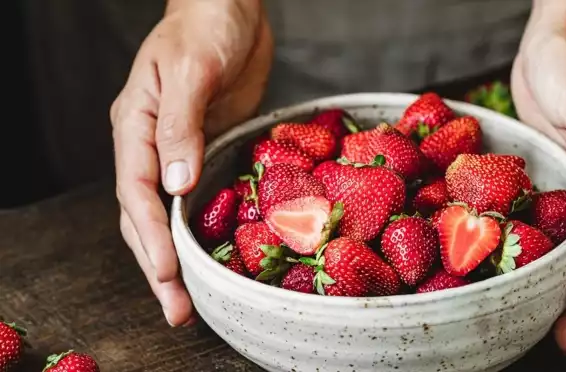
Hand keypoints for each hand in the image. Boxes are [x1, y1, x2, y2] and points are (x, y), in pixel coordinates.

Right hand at [110, 0, 271, 325]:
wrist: (231, 9)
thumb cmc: (206, 26)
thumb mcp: (192, 70)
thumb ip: (181, 127)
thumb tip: (175, 185)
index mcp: (135, 126)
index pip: (135, 191)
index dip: (150, 237)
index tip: (168, 273)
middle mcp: (151, 145)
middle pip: (145, 215)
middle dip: (159, 264)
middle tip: (177, 309)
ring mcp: (179, 151)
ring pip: (168, 214)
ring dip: (178, 257)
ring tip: (191, 298)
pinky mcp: (207, 149)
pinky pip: (199, 197)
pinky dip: (201, 229)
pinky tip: (213, 253)